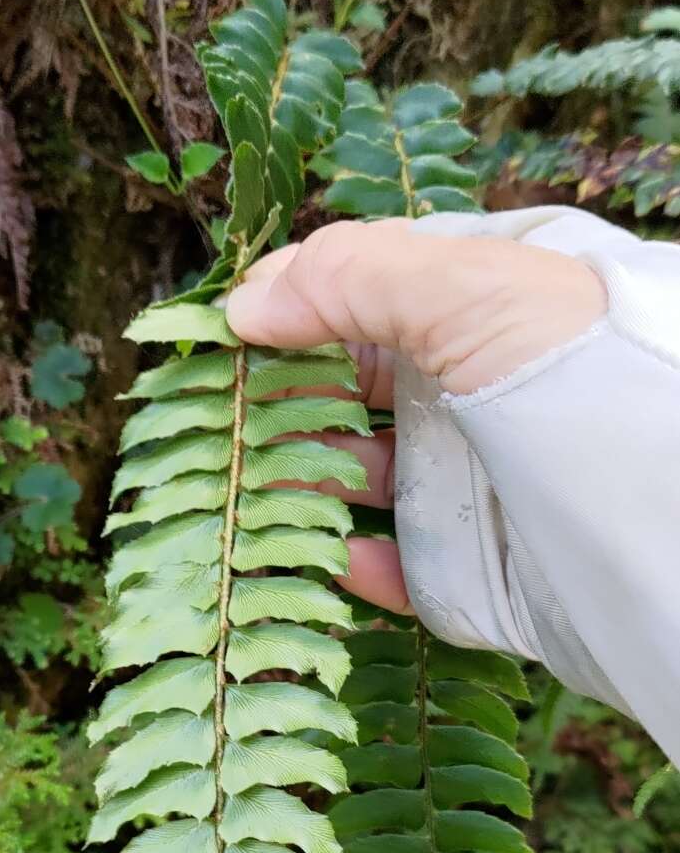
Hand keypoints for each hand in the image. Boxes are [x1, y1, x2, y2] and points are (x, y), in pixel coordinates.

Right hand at [226, 220, 606, 613]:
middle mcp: (467, 392)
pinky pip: (392, 570)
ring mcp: (467, 482)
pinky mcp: (469, 572)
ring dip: (300, 479)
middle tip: (216, 411)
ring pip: (357, 479)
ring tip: (255, 480)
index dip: (289, 307)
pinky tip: (330, 550)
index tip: (220, 331)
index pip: (361, 294)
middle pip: (347, 389)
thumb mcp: (466, 287)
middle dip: (278, 396)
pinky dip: (350, 563)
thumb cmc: (575, 371)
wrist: (659, 515)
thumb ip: (349, 280)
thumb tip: (244, 308)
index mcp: (474, 308)